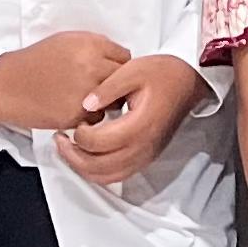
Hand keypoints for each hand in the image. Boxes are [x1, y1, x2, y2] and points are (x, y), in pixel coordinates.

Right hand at [0, 29, 130, 132]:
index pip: (126, 57)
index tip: (111, 71)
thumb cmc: (36, 61)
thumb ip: (97, 47)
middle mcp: (91, 66)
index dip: (119, 66)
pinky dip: (90, 116)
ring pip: (114, 101)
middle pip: (123, 80)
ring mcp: (85, 92)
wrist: (8, 85)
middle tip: (102, 87)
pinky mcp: (76, 114)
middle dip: (116, 84)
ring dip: (106, 102)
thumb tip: (121, 59)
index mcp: (90, 45)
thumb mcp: (67, 41)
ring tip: (86, 97)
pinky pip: (97, 118)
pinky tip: (73, 107)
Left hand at [59, 54, 205, 183]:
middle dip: (73, 156)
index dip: (81, 135)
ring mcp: (145, 156)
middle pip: (99, 167)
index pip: (99, 143)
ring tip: (68, 150)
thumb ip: (107, 88)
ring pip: (106, 177)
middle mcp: (143, 147)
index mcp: (139, 125)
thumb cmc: (162, 73)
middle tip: (59, 139)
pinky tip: (86, 157)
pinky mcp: (145, 158)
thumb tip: (85, 105)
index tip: (77, 119)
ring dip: (82, 168)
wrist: (188, 82)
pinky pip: (116, 176)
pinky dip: (96, 172)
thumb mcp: (133, 69)